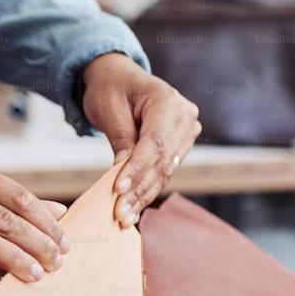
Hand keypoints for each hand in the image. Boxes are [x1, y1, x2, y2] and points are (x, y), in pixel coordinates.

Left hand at [81, 52, 201, 226]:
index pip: (155, 142)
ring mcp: (187, 131)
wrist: (119, 78)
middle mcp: (184, 116)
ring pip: (166, 171)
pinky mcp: (181, 145)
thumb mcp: (108, 108)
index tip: (118, 190)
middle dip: (139, 189)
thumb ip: (120, 137)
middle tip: (119, 214)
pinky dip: (148, 190)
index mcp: (168, 99)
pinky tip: (133, 209)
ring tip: (124, 217)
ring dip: (144, 195)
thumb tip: (122, 169)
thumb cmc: (110, 88)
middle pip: (163, 161)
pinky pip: (165, 171)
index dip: (137, 168)